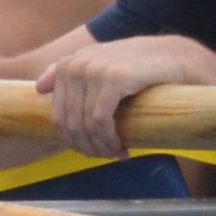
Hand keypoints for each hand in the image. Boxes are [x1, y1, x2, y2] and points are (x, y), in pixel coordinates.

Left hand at [25, 29, 215, 159]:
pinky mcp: (115, 78)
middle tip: (108, 156)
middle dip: (88, 147)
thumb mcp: (100, 65)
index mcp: (69, 63)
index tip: (95, 149)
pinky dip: (109, 140)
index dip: (75, 141)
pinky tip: (123, 147)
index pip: (58, 116)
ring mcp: (95, 69)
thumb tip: (37, 87)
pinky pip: (100, 120)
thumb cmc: (140, 68)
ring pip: (84, 125)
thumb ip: (67, 72)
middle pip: (70, 124)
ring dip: (101, 147)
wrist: (178, 59)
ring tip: (117, 152)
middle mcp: (77, 64)